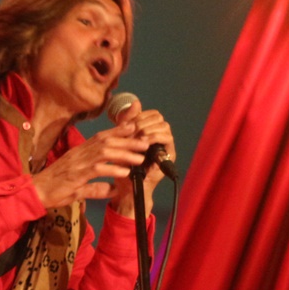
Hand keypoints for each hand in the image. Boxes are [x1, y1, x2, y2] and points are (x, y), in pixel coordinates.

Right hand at [31, 120, 156, 209]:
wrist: (34, 193)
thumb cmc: (53, 188)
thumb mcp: (77, 186)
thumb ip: (95, 186)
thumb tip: (113, 190)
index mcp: (78, 153)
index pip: (100, 137)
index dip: (117, 132)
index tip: (134, 128)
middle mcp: (78, 155)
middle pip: (106, 142)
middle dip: (127, 141)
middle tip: (145, 142)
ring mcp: (76, 164)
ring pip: (104, 153)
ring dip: (123, 154)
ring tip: (140, 157)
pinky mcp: (75, 176)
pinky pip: (96, 170)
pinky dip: (112, 170)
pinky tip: (124, 172)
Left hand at [107, 96, 174, 216]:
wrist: (125, 187)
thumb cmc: (120, 165)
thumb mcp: (119, 141)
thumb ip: (126, 123)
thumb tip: (135, 102)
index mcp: (148, 132)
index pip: (151, 114)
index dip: (140, 115)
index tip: (128, 122)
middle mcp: (159, 138)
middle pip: (159, 118)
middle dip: (144, 121)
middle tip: (132, 129)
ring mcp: (165, 146)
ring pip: (165, 126)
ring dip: (149, 128)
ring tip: (138, 136)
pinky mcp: (169, 155)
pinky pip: (167, 138)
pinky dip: (155, 137)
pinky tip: (144, 141)